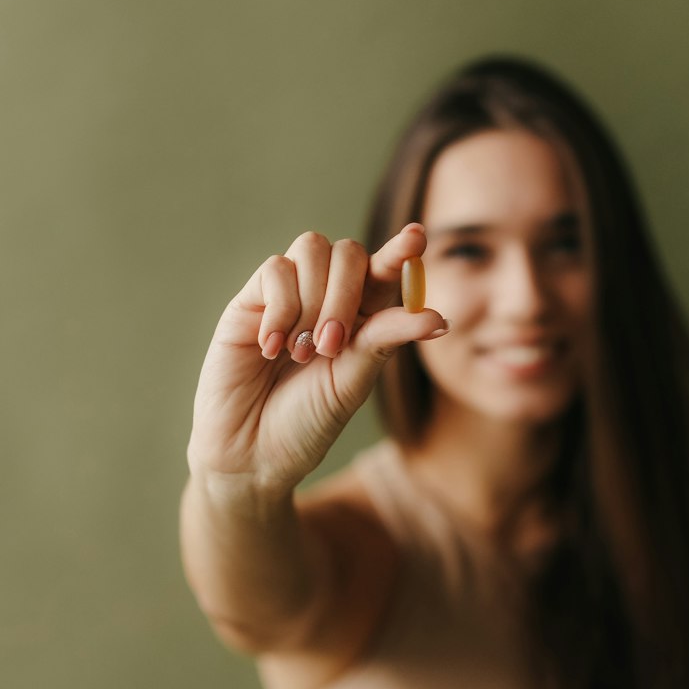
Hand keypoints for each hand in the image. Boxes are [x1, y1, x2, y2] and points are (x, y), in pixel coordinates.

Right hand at [186, 224, 446, 496]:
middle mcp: (326, 298)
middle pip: (348, 252)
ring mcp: (288, 295)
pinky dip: (281, 308)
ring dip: (314, 300)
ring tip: (303, 351)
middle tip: (332, 346)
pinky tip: (273, 348)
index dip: (399, 251)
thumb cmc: (307, 422)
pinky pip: (275, 270)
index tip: (416, 237)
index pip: (383, 271)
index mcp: (362, 317)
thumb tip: (437, 317)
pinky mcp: (250, 301)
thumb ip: (387, 339)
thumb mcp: (354, 381)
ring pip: (311, 249)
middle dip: (346, 294)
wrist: (252, 451)